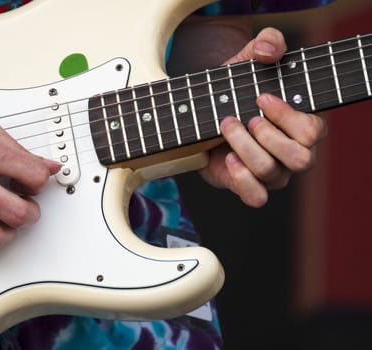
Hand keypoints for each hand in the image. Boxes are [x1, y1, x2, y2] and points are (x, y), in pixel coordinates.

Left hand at [199, 28, 326, 206]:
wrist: (205, 111)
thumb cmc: (235, 89)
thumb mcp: (248, 61)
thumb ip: (266, 43)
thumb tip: (269, 50)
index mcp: (303, 126)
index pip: (314, 131)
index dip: (288, 116)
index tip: (261, 97)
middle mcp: (292, 153)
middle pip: (301, 160)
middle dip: (269, 136)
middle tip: (245, 117)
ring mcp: (271, 173)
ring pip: (271, 173)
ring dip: (245, 147)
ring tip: (226, 126)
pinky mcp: (246, 185)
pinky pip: (256, 197)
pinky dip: (241, 180)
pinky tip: (227, 159)